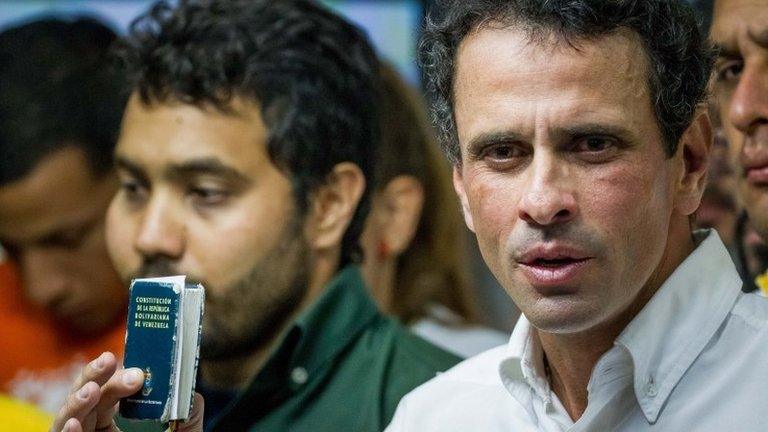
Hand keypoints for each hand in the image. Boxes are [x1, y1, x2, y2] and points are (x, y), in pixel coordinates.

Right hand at [50, 352, 203, 431]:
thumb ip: (188, 414)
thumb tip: (190, 388)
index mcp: (110, 424)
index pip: (106, 391)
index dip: (112, 373)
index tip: (129, 363)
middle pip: (84, 399)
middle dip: (93, 376)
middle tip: (110, 361)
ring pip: (66, 419)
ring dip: (76, 401)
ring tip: (91, 390)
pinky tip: (75, 424)